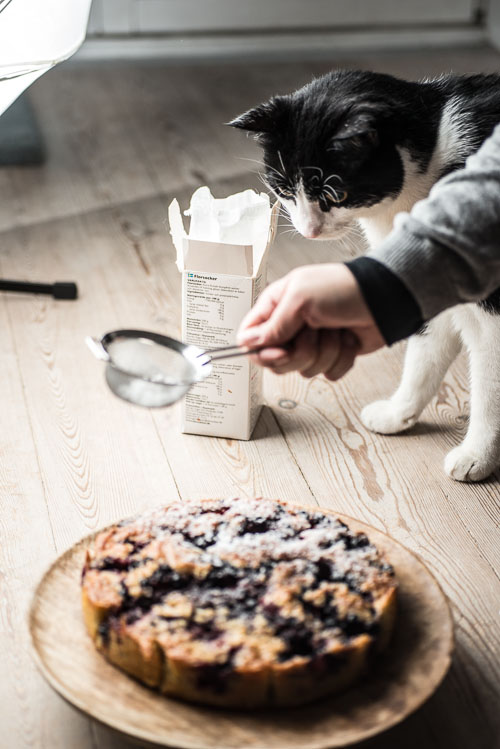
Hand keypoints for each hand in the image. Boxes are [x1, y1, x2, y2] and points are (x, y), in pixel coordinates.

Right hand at [236, 263, 384, 379]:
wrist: (384, 297)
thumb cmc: (342, 288)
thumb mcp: (300, 299)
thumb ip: (272, 325)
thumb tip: (247, 342)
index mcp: (276, 307)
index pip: (250, 338)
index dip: (262, 351)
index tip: (280, 349)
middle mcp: (291, 326)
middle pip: (276, 361)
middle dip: (300, 352)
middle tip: (314, 333)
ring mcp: (312, 343)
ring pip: (304, 369)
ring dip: (325, 352)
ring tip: (335, 329)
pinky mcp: (333, 355)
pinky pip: (327, 374)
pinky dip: (341, 359)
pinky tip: (348, 339)